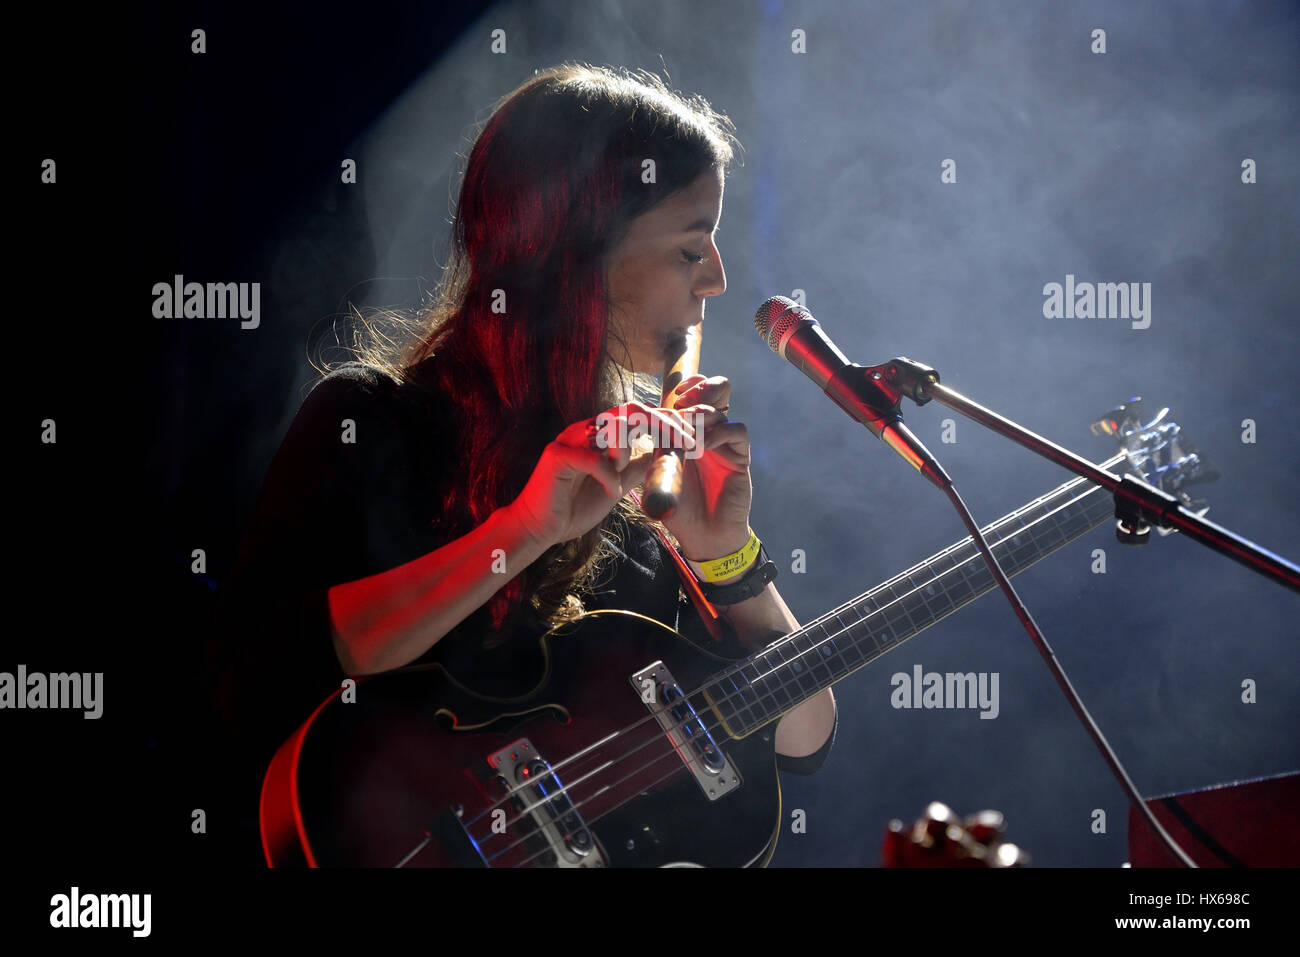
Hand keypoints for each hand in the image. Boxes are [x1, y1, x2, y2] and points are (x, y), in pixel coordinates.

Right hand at [508, 401, 695, 549]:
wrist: (541, 529)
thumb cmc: (575, 506)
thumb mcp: (617, 483)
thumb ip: (636, 466)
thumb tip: (664, 453)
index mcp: (601, 432)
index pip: (639, 412)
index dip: (668, 420)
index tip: (694, 437)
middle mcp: (586, 429)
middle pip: (632, 410)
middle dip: (664, 424)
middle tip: (687, 443)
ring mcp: (570, 438)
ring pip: (613, 426)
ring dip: (630, 449)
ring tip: (626, 472)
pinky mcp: (557, 456)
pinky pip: (593, 458)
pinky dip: (608, 475)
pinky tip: (611, 491)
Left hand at [658, 373, 752, 562]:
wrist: (704, 537)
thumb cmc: (679, 510)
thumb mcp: (658, 479)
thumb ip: (649, 457)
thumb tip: (627, 438)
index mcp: (688, 436)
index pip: (689, 400)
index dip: (682, 390)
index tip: (667, 397)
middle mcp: (708, 435)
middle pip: (712, 392)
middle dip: (697, 390)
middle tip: (682, 401)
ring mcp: (725, 445)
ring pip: (722, 409)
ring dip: (703, 413)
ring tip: (689, 426)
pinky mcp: (740, 457)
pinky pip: (737, 431)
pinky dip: (720, 432)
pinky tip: (704, 446)